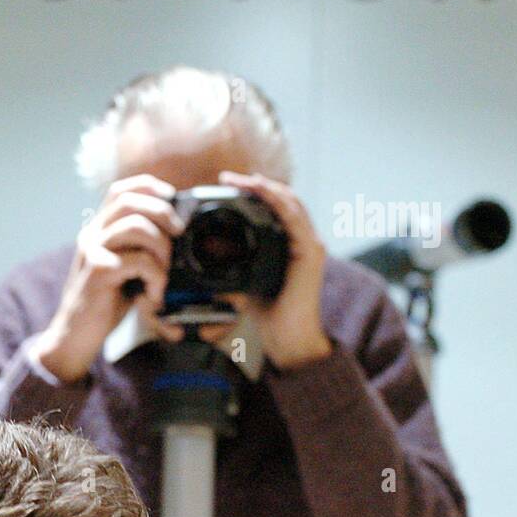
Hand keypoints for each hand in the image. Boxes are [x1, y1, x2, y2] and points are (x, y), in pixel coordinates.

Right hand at [33, 174, 186, 383]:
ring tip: (165, 272)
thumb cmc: (105, 302)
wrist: (74, 336)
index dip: (151, 187)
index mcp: (99, 229)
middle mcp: (92, 234)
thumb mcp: (124, 267)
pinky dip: (156, 277)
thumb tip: (178, 231)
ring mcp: (93, 251)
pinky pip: (138, 261)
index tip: (173, 200)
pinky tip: (153, 295)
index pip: (121, 190)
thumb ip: (140, 247)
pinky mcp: (98, 272)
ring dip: (162, 247)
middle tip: (180, 233)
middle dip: (163, 212)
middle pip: (130, 201)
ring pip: (136, 226)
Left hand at [217, 170, 332, 369]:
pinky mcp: (311, 254)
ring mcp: (310, 245)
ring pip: (290, 203)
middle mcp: (302, 240)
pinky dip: (278, 202)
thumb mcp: (244, 282)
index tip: (226, 185)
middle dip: (255, 185)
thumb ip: (232, 266)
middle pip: (282, 200)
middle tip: (228, 178)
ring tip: (241, 180)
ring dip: (264, 188)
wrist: (288, 339)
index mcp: (289, 244)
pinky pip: (295, 219)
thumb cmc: (268, 313)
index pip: (274, 208)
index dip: (253, 193)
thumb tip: (205, 257)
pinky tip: (262, 192)